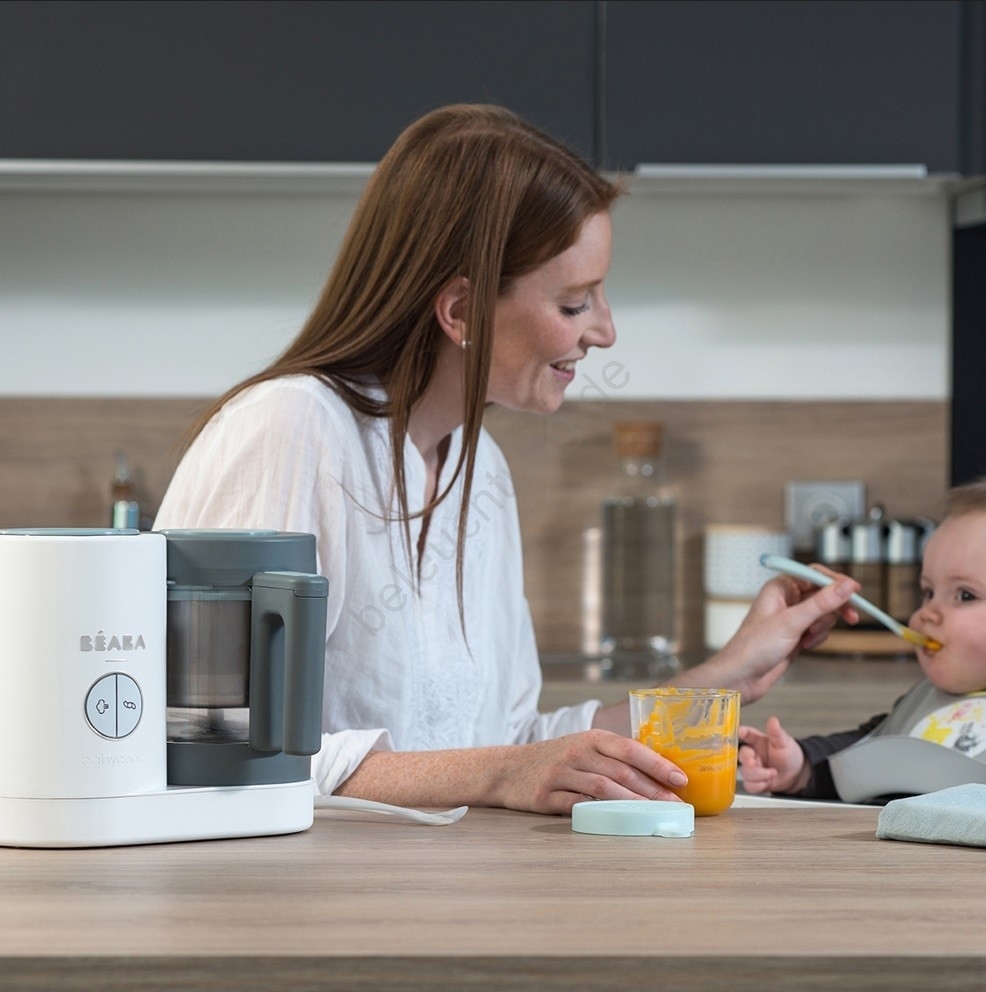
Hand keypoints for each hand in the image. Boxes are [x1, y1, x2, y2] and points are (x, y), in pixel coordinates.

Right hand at [492, 729, 689, 814]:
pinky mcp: (547, 795)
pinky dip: (601, 813)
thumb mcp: (582, 747)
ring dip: (632, 804)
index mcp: (591, 738)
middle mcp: (577, 752)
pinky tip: (619, 822)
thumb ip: (612, 756)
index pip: (630, 748)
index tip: (681, 779)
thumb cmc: (555, 759)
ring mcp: (561, 773)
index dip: (658, 763)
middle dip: (652, 790)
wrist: (509, 768)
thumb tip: (658, 774)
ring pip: (604, 789)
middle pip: (621, 771)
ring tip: (654, 816)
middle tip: (675, 805)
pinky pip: (579, 806)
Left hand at [694, 571, 858, 703]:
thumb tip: (845, 587)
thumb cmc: (753, 647)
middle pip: (823, 594)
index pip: (814, 574)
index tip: (855, 590)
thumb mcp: (792, 622)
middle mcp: (786, 600)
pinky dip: (817, 638)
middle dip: (833, 608)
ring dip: (821, 627)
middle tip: (851, 617)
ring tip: (807, 638)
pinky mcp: (796, 634)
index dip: (835, 581)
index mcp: (780, 587)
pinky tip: (804, 646)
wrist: (742, 676)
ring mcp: (791, 618)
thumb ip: (821, 603)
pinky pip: (818, 630)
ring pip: (823, 614)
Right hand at [738, 716, 808, 793]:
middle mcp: (752, 754)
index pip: (745, 734)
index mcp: (757, 741)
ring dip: (759, 775)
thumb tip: (773, 720)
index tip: (741, 732)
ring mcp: (753, 768)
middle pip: (741, 756)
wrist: (797, 775)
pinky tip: (767, 781)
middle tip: (756, 761)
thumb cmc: (789, 755)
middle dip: (748, 760)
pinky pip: (749, 785)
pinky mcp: (754, 782)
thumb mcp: (784, 742)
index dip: (742, 733)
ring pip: (745, 773)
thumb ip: (776, 732)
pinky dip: (759, 785)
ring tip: (772, 772)